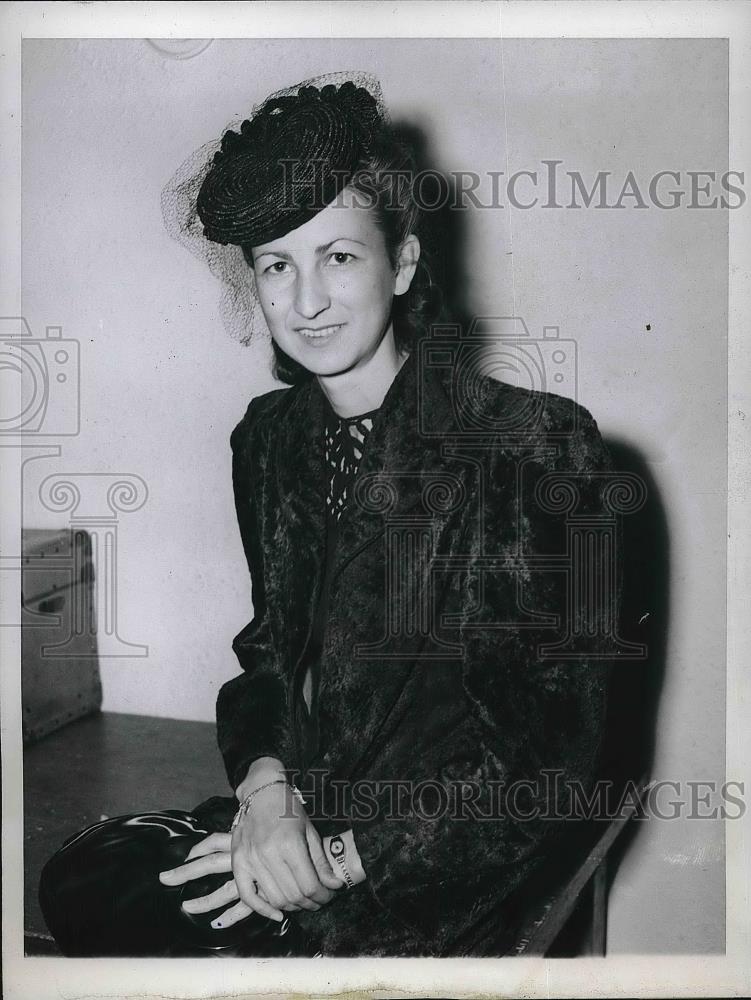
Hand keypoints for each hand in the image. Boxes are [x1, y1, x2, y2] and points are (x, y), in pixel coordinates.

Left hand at [159, 831, 283, 925]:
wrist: (319, 843)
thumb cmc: (292, 828)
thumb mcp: (262, 826)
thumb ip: (241, 835)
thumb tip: (221, 839)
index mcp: (242, 839)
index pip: (214, 844)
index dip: (199, 850)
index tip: (185, 855)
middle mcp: (245, 856)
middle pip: (210, 864)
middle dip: (186, 872)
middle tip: (163, 878)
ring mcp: (254, 874)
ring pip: (224, 890)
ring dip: (205, 900)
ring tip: (185, 906)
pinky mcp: (265, 890)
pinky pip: (245, 905)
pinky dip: (231, 915)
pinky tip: (218, 923)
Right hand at [232, 782, 341, 914]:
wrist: (261, 793)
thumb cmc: (288, 809)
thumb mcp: (310, 831)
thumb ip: (321, 862)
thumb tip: (334, 886)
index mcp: (290, 844)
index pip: (309, 885)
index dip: (323, 897)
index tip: (328, 896)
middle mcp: (268, 854)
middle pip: (293, 896)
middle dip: (310, 903)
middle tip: (318, 901)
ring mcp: (251, 860)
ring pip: (274, 899)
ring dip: (292, 907)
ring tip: (302, 902)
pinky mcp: (238, 863)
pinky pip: (247, 896)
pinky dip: (262, 910)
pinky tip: (277, 914)